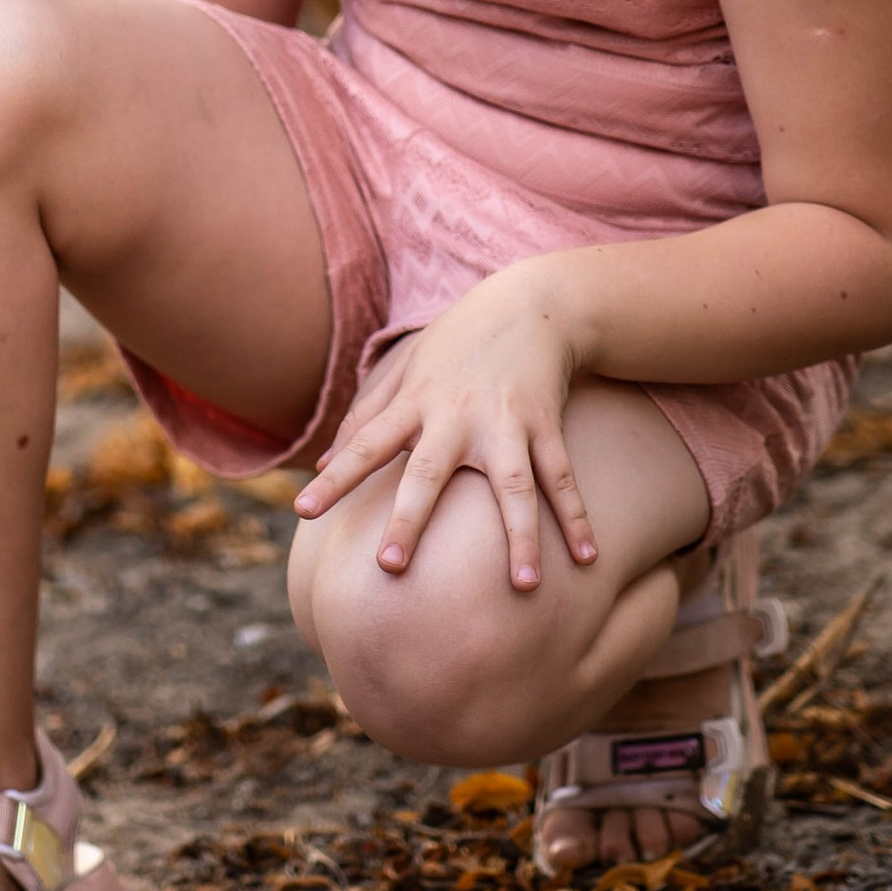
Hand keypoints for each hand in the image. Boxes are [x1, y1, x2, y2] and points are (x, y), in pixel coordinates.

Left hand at [291, 267, 598, 588]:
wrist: (529, 303)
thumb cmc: (456, 342)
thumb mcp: (406, 368)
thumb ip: (365, 414)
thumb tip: (323, 459)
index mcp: (414, 403)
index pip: (364, 445)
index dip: (333, 477)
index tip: (302, 512)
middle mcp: (455, 416)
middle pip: (428, 474)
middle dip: (409, 520)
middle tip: (391, 568)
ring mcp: (505, 422)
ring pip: (512, 486)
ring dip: (520, 536)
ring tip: (524, 587)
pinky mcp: (545, 424)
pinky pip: (561, 477)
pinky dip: (577, 517)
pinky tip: (589, 557)